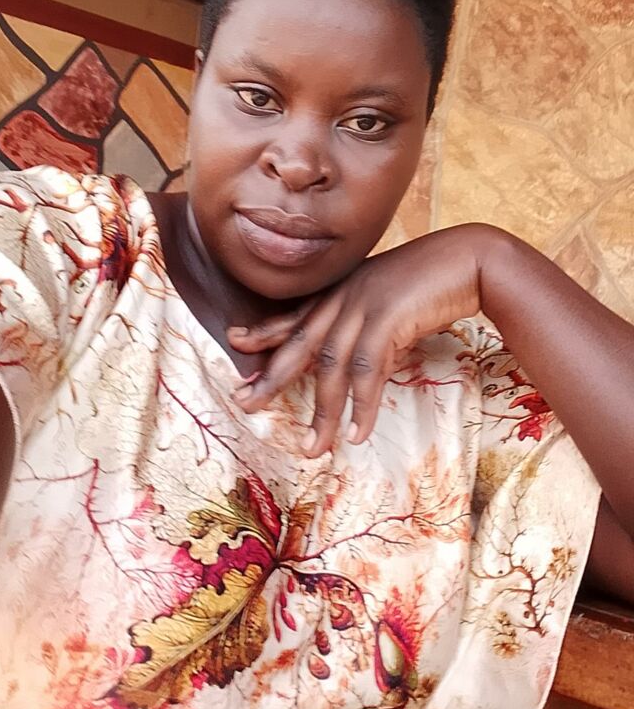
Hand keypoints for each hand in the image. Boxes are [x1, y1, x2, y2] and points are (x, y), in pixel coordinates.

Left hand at [229, 224, 491, 456]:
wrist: (471, 258)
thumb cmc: (436, 278)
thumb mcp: (392, 294)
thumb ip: (369, 317)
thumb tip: (363, 350)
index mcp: (344, 288)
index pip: (298, 314)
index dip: (267, 331)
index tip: (237, 343)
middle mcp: (347, 295)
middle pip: (301, 342)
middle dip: (272, 375)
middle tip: (245, 403)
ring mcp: (366, 305)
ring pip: (331, 365)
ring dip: (322, 411)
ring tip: (313, 449)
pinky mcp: (389, 318)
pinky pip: (368, 370)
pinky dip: (362, 405)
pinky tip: (357, 433)